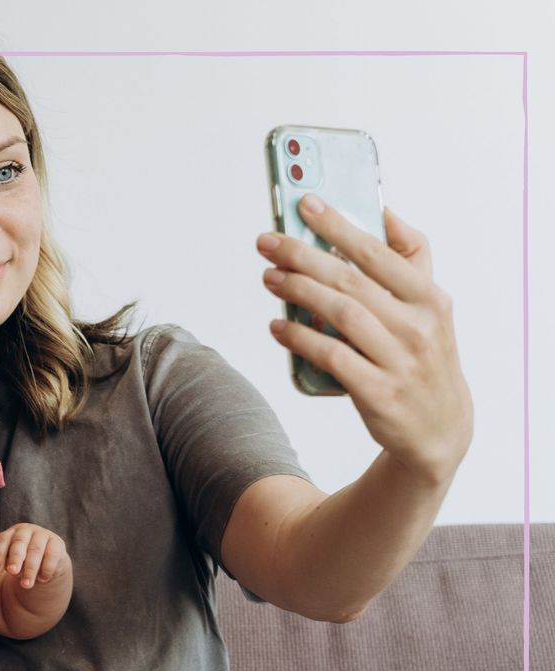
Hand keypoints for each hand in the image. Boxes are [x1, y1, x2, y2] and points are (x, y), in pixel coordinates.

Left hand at [0, 523, 71, 589]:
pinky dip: (46, 568)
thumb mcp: (14, 564)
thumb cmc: (24, 563)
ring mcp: (43, 534)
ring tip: (26, 584)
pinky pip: (52, 554)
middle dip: (15, 558)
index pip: (2, 541)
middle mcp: (27, 530)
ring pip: (35, 549)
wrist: (47, 563)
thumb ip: (10, 565)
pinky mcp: (57, 542)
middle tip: (12, 572)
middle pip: (19, 542)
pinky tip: (42, 579)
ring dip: (30, 568)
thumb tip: (11, 569)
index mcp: (12, 533)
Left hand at [257, 195, 472, 485]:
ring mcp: (399, 361)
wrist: (439, 428)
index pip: (378, 253)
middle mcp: (418, 327)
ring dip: (299, 292)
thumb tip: (386, 215)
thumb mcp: (432, 309)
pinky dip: (301, 339)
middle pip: (351, 281)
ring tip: (269, 277)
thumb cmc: (424, 357)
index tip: (306, 205)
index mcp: (430, 298)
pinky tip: (279, 326)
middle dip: (304, 256)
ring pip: (340, 314)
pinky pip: (331, 357)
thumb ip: (411, 260)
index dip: (339, 226)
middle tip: (268, 243)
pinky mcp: (378, 392)